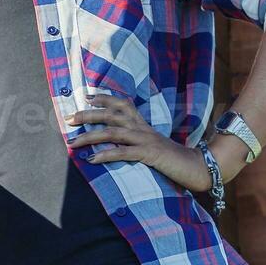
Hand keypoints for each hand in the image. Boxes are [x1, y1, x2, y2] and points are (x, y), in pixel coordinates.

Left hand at [63, 93, 217, 192]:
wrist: (197, 167)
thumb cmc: (171, 159)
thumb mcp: (150, 146)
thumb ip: (133, 141)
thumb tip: (111, 143)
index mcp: (142, 124)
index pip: (122, 104)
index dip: (104, 98)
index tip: (86, 97)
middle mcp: (142, 128)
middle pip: (111, 115)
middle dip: (88, 115)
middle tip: (68, 119)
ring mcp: (146, 140)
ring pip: (113, 133)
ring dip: (90, 137)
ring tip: (72, 143)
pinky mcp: (149, 155)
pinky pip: (123, 153)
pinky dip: (105, 155)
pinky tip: (91, 159)